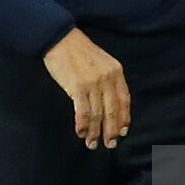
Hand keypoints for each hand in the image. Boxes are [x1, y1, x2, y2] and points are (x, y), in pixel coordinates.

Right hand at [43, 28, 130, 148]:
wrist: (60, 39)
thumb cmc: (78, 52)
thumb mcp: (101, 62)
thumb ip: (108, 79)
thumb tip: (109, 103)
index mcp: (116, 72)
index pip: (124, 100)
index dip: (124, 118)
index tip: (122, 132)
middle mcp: (108, 78)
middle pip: (113, 111)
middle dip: (111, 131)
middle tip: (110, 145)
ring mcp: (93, 83)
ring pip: (98, 114)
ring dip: (95, 133)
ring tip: (92, 144)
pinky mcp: (78, 87)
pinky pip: (84, 112)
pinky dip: (83, 125)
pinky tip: (81, 133)